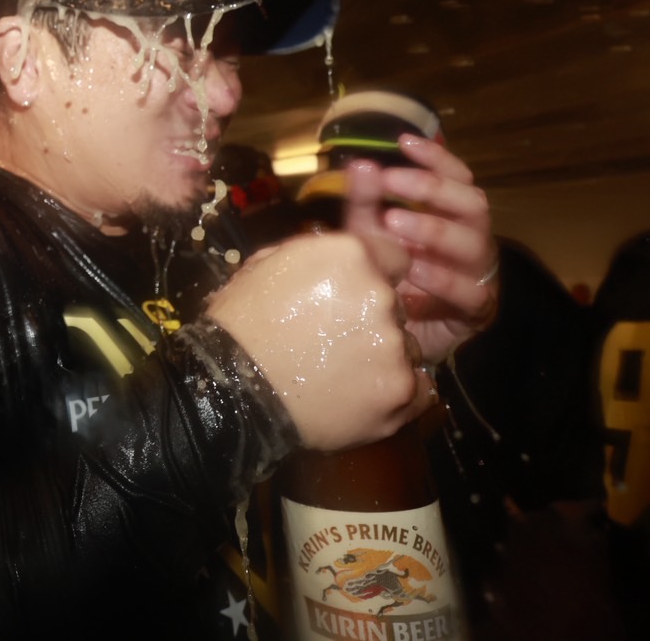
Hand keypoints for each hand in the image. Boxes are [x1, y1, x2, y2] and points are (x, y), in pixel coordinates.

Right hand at [206, 233, 433, 450]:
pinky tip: (362, 396)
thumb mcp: (265, 266)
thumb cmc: (240, 325)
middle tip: (336, 339)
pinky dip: (395, 392)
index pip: (395, 258)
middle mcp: (380, 295)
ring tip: (340, 373)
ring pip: (404, 346)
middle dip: (373, 317)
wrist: (232, 391)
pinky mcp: (399, 390)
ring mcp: (393, 345)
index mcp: (349, 256)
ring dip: (382, 355)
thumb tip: (335, 255)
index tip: (357, 294)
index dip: (376, 275)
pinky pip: (417, 388)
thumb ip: (314, 254)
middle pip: (396, 304)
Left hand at [344, 139, 498, 363]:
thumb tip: (360, 164)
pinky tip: (414, 271)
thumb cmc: (389, 278)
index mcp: (451, 216)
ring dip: (434, 228)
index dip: (437, 158)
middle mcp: (471, 239)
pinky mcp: (476, 310)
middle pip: (472, 202)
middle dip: (432, 188)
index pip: (457, 178)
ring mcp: (478, 274)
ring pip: (474, 242)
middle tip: (393, 181)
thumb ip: (366, 204)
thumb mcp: (371, 237)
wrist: (396, 338)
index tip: (403, 142)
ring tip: (394, 223)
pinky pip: (470, 292)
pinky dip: (443, 280)